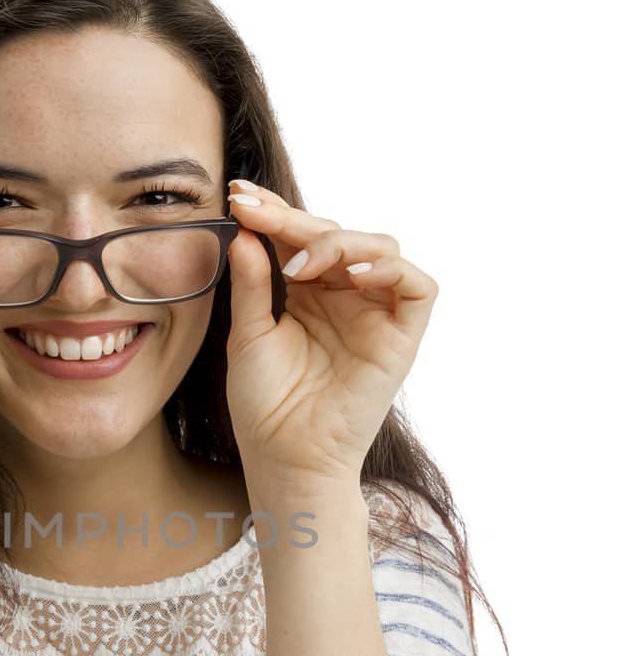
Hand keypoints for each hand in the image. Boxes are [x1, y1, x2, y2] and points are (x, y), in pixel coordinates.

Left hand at [222, 179, 438, 492]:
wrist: (286, 458)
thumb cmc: (266, 406)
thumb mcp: (249, 334)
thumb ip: (251, 283)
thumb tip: (243, 231)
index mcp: (310, 294)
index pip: (300, 239)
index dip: (275, 214)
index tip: (239, 197)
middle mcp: (346, 298)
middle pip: (337, 235)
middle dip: (296, 219)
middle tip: (257, 214)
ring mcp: (376, 315)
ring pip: (380, 248)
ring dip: (339, 242)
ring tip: (299, 264)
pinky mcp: (402, 337)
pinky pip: (417, 286)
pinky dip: (390, 268)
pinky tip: (351, 272)